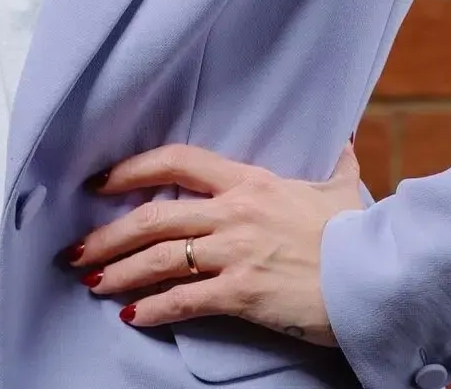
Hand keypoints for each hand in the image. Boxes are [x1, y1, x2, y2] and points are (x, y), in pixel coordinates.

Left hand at [60, 139, 365, 345]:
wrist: (374, 275)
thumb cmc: (355, 232)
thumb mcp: (341, 188)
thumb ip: (335, 161)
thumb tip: (344, 136)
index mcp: (250, 181)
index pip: (179, 161)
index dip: (134, 168)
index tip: (103, 181)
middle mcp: (234, 212)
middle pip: (154, 214)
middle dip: (109, 232)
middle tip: (76, 247)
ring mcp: (235, 252)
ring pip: (160, 257)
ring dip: (119, 270)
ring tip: (91, 280)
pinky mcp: (242, 293)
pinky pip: (185, 300)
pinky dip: (153, 308)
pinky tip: (132, 315)